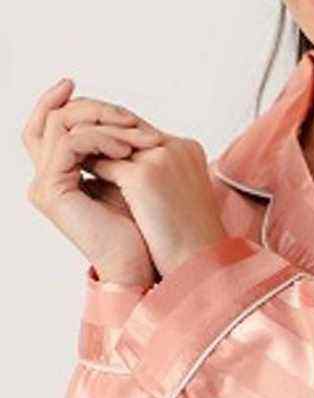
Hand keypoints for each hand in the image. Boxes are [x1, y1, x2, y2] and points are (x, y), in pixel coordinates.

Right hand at [22, 78, 165, 286]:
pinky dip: (100, 139)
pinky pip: (71, 144)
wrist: (141, 265)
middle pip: (52, 119)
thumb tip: (124, 117)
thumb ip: (116, 152)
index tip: (96, 91)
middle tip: (127, 115)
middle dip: (93, 109)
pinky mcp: (53, 191)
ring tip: (137, 136)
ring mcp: (46, 184)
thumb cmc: (143, 230)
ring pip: (61, 126)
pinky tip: (127, 150)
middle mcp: (47, 178)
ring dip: (103, 123)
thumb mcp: (130, 180)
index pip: (54, 125)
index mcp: (62, 174)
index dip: (69, 102)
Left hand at [81, 131, 227, 278]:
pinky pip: (103, 163)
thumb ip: (157, 175)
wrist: (201, 260)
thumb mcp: (179, 195)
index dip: (118, 137)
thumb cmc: (192, 238)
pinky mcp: (145, 175)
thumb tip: (119, 168)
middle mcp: (176, 146)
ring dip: (89, 149)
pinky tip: (76, 179)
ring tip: (71, 161)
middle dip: (99, 135)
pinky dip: (88, 169)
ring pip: (110, 140)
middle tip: (75, 148)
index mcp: (189, 149)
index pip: (143, 130)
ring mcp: (161, 158)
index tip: (97, 149)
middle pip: (126, 126)